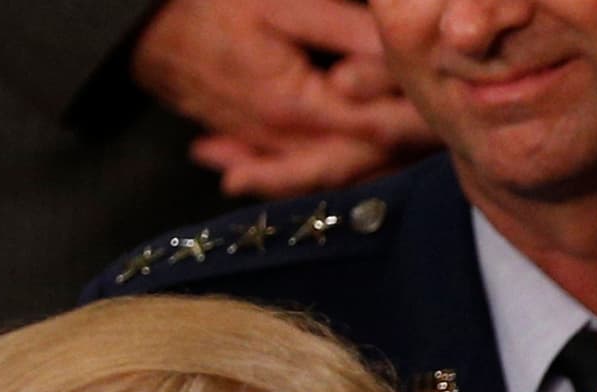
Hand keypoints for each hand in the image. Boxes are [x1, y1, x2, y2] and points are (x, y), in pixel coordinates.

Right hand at [129, 0, 433, 197]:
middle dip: (402, 148)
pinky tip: (348, 154)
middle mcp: (279, 139)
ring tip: (411, 145)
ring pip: (326, 170)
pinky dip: (321, 165)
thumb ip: (351, 33)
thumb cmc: (213, 6)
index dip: (422, 121)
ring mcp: (260, 145)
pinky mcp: (246, 139)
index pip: (377, 128)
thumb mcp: (289, 4)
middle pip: (356, 162)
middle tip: (444, 133)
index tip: (456, 113)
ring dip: (368, 160)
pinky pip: (292, 168)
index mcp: (295, 106)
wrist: (141, 32)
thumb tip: (403, 50)